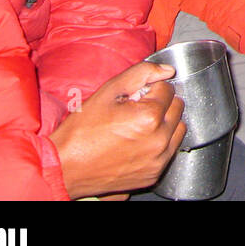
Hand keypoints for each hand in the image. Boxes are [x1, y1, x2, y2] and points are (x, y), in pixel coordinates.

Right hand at [50, 61, 185, 199]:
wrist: (66, 167)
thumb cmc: (82, 131)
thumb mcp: (109, 91)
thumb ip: (142, 73)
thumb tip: (168, 70)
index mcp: (150, 117)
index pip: (168, 89)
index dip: (150, 89)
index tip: (135, 97)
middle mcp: (159, 141)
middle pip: (177, 108)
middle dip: (161, 104)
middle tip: (136, 110)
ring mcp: (158, 160)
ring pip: (178, 129)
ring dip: (165, 123)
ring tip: (138, 126)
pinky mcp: (154, 174)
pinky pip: (169, 151)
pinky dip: (160, 143)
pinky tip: (138, 142)